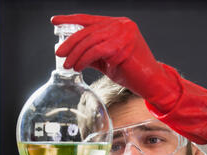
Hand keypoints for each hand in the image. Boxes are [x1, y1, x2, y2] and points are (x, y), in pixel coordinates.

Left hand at [51, 14, 175, 109]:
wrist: (152, 83)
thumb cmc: (133, 73)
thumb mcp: (108, 61)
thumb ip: (93, 54)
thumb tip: (74, 55)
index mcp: (119, 24)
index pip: (90, 19)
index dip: (71, 19)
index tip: (55, 21)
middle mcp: (121, 25)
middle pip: (88, 30)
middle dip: (70, 42)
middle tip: (59, 53)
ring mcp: (123, 34)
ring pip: (91, 41)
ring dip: (76, 54)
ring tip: (67, 65)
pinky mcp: (122, 46)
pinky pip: (97, 51)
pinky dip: (84, 59)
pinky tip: (78, 67)